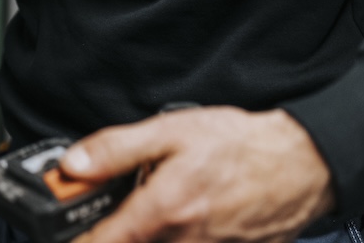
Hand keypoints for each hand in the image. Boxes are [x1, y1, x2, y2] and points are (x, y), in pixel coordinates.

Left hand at [63, 106, 334, 242]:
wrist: (302, 163)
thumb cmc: (239, 144)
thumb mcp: (169, 131)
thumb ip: (115, 150)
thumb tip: (72, 165)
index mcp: (163, 211)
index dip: (77, 239)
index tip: (61, 230)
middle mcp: (184, 242)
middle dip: (112, 232)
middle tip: (112, 208)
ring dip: (144, 233)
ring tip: (150, 207)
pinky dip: (174, 237)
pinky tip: (181, 216)